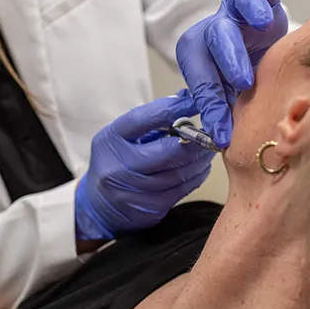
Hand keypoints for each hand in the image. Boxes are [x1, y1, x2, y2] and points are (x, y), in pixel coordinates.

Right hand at [74, 90, 214, 240]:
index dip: (171, 108)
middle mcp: (119, 165)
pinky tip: (201, 167)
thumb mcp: (121, 137)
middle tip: (210, 132)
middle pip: (168, 151)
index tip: (193, 100)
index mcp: (111, 139)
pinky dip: (196, 176)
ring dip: (200, 159)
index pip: (143, 119)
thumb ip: (150, 122)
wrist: (99, 206)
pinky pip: (181, 190)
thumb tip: (185, 100)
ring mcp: (134, 190)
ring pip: (179, 173)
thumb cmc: (117, 161)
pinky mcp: (149, 208)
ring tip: (208, 148)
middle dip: (195, 140)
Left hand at [176, 0, 290, 147]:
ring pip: (239, 3)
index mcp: (196, 54)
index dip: (212, 104)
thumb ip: (222, 112)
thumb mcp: (228, 98)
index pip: (201, 78)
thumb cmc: (237, 80)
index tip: (223, 130)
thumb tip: (224, 140)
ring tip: (264, 22)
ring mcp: (237, 11)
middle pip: (218, 39)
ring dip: (251, 11)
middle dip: (230, 60)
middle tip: (243, 81)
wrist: (255, 56)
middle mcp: (214, 28)